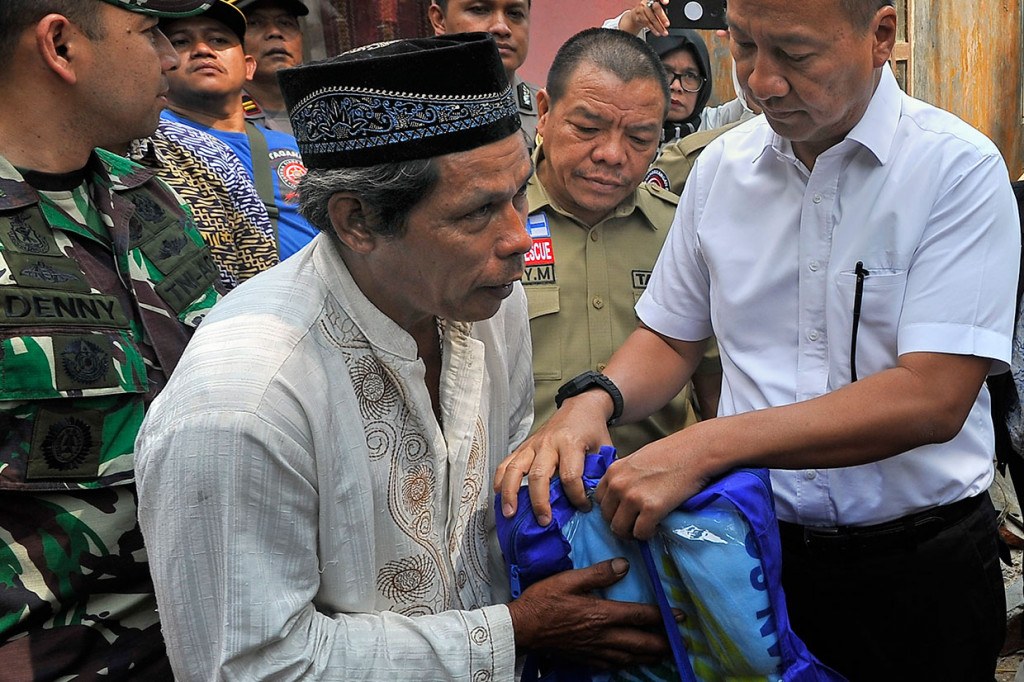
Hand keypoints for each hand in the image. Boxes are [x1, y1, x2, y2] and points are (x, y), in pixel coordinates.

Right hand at [495, 390, 613, 525]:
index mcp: (570, 443)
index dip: (577, 497)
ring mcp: (532, 444)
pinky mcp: (522, 446)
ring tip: (509, 514)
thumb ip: (598, 473)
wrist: (580, 408)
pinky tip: (499, 497)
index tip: (584, 508)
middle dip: (539, 501)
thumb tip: (593, 501)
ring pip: (515, 469)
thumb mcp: (603, 449)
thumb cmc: (592, 431)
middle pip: (539, 475)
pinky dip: (500, 481)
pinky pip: (506, 464)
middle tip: (544, 522)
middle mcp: (548, 443)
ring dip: (511, 493)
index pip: (570, 476)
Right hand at [508, 557, 675, 667]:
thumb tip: (624, 565)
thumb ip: (598, 574)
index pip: (640, 616)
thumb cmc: (542, 601)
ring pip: (630, 657)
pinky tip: (631, 662)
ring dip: (650, 656)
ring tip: (664, 654)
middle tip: (682, 643)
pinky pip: (613, 665)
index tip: (680, 616)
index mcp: (601, 614)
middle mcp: (603, 636)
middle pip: (641, 643)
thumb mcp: (569, 580)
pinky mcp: (585, 658)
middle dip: (664, 643)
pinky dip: (628, 664)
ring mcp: (594, 650)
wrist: (521, 629)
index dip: (663, 616)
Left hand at [595, 425, 716, 539]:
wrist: (695, 451)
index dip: (612, 509)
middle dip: (620, 523)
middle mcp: (618, 484)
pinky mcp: (651, 508)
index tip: (624, 512)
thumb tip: (622, 496)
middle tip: (635, 524)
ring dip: (631, 532)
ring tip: (644, 527)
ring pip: (619, 529)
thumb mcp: (638, 460)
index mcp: (613, 471)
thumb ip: (626, 476)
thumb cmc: (672, 453)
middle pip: (606, 517)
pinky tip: (656, 526)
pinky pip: (640, 532)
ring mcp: (633, 497)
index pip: (600, 499)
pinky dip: (647, 534)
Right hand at [620, 0, 670, 36]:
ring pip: (651, 19)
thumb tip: (666, 23)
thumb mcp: (654, 9)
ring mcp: (641, 9)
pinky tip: (657, 32)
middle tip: (667, 24)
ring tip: (663, 32)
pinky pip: (647, 24)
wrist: (635, 16)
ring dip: (659, 27)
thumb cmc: (647, 12)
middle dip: (662, 17)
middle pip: (655, 8)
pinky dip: (653, 29)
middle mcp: (646, 2)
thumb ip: (661, 13)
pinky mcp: (638, 16)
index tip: (666, 2)